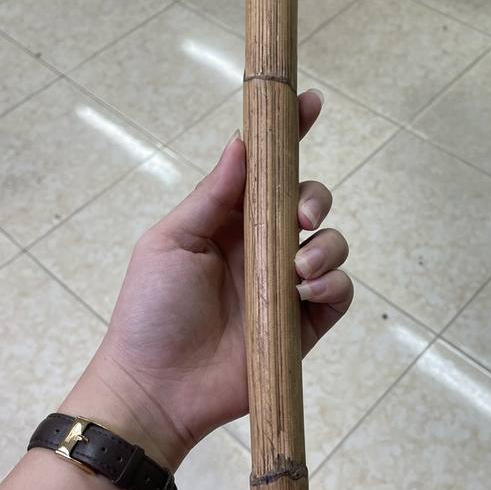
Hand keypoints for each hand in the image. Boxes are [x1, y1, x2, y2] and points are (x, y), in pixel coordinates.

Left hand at [61, 91, 352, 469]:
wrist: (159, 386)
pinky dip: (334, 284)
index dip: (291, 137)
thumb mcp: (172, 240)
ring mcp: (286, 288)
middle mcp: (263, 249)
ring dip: (326, 247)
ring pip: (332, 245)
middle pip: (310, 204)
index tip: (310, 102)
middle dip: (317, 198)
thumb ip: (213, 194)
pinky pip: (339, 293)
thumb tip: (242, 141)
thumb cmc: (151, 310)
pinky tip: (309, 290)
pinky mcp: (303, 326)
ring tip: (297, 270)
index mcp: (229, 223)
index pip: (268, 173)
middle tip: (304, 215)